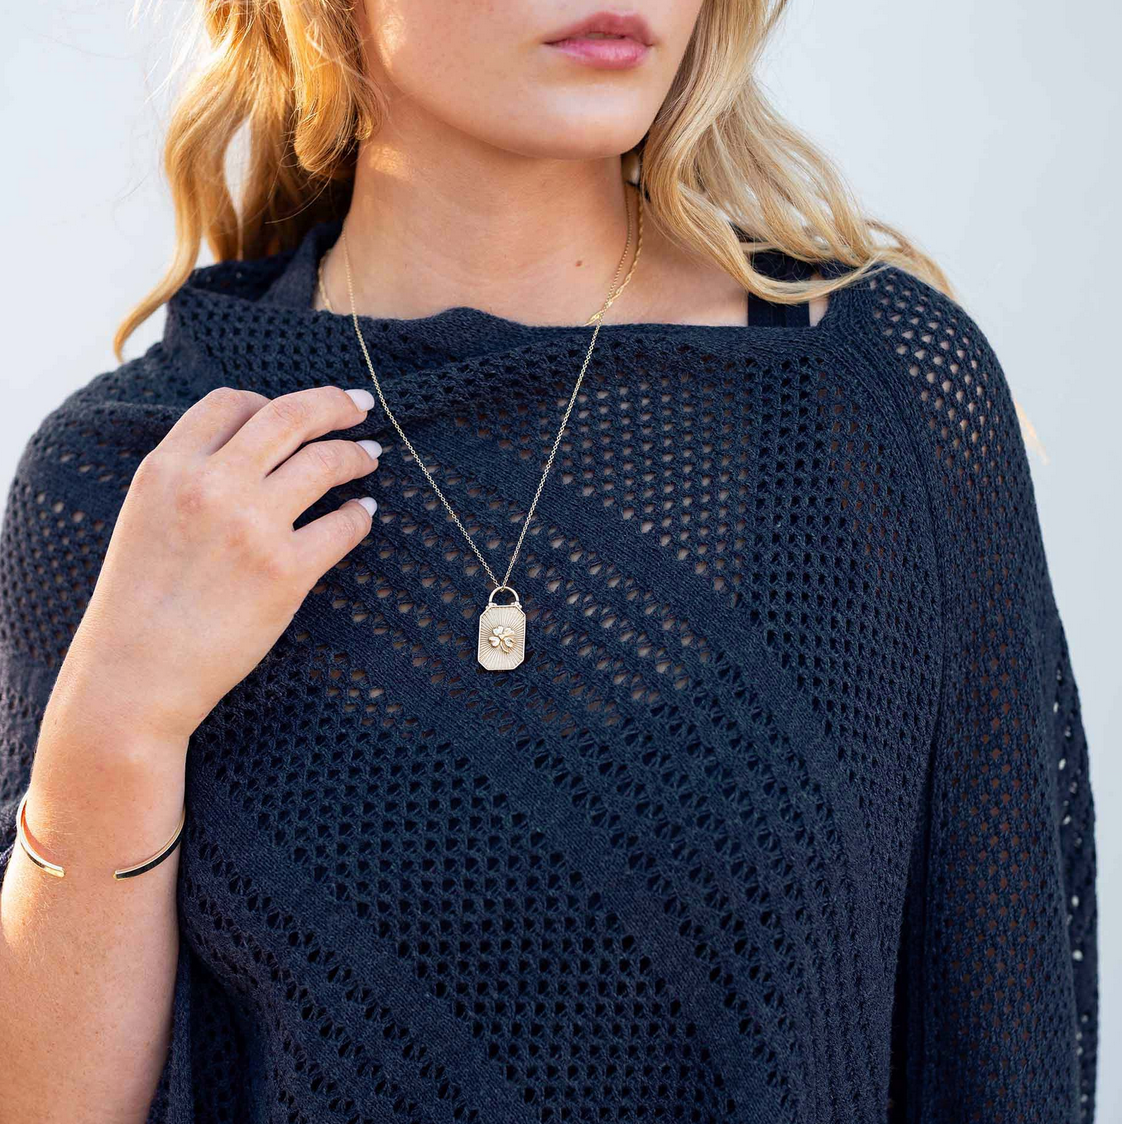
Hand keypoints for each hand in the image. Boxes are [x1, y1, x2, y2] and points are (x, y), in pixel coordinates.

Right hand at [50, 384, 381, 747]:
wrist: (134, 676)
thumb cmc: (138, 604)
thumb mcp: (146, 517)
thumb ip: (190, 479)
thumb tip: (252, 453)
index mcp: (168, 467)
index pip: (232, 402)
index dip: (270, 401)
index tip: (294, 413)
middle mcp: (211, 485)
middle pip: (290, 415)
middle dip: (334, 403)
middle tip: (360, 405)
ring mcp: (252, 526)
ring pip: (325, 462)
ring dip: (355, 454)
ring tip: (369, 458)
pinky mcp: (286, 571)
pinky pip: (344, 525)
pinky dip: (360, 514)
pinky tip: (362, 512)